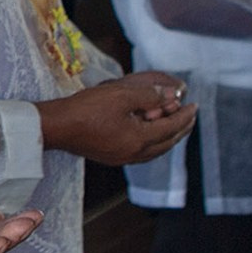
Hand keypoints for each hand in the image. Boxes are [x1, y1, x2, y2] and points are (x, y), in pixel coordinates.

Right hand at [38, 73, 195, 166]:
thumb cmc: (85, 110)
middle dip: (181, 128)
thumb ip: (149, 95)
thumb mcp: (120, 95)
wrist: (56, 127)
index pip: (171, 127)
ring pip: (156, 150)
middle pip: (167, 143)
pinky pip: (142, 152)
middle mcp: (134, 153)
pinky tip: (149, 133)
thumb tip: (170, 95)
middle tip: (190, 116)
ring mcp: (122, 157)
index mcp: (139, 139)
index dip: (185, 115)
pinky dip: (153, 142)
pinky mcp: (111, 156)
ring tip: (174, 124)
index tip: (195, 105)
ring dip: (168, 137)